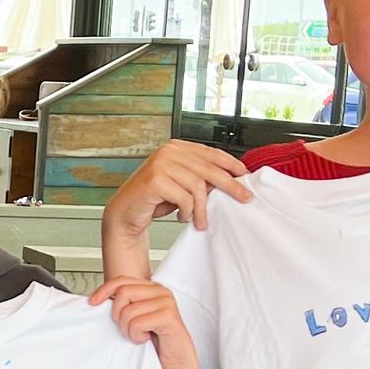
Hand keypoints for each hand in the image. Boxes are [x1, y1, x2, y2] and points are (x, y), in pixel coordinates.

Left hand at [89, 276, 199, 368]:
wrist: (177, 363)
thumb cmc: (157, 342)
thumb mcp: (136, 318)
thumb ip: (125, 304)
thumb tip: (98, 299)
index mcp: (152, 289)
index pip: (122, 280)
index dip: (105, 290)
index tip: (93, 302)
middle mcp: (160, 292)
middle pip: (123, 292)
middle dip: (118, 314)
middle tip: (128, 328)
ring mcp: (166, 302)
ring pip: (128, 310)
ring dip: (128, 329)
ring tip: (140, 335)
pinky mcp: (168, 316)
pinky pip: (137, 323)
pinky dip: (136, 335)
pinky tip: (147, 338)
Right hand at [102, 140, 250, 278]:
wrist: (125, 213)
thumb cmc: (153, 200)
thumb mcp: (181, 185)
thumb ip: (199, 178)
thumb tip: (228, 183)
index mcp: (176, 147)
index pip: (211, 153)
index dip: (231, 164)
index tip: (244, 176)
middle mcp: (169, 152)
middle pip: (209, 168)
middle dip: (230, 185)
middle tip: (243, 198)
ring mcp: (161, 164)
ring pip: (198, 186)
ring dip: (202, 209)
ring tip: (200, 221)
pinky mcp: (155, 180)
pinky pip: (184, 198)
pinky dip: (187, 212)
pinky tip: (181, 217)